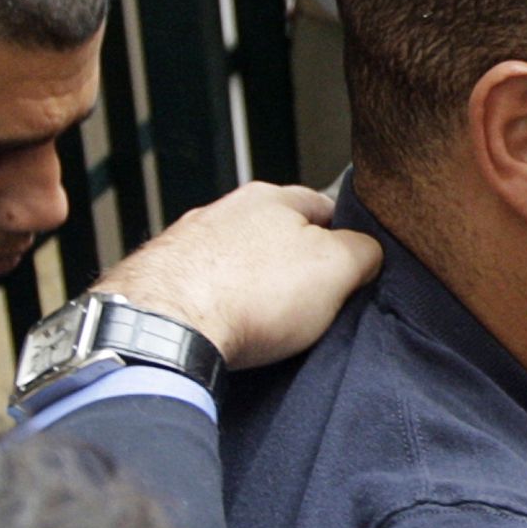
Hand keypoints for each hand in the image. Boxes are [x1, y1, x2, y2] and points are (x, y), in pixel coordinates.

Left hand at [92, 183, 381, 368]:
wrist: (166, 328)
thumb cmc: (249, 294)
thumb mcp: (336, 268)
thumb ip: (363, 251)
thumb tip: (368, 253)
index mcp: (271, 197)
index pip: (323, 207)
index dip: (343, 238)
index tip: (349, 268)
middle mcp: (224, 210)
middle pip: (275, 235)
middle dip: (292, 265)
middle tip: (310, 302)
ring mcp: (186, 243)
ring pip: (235, 262)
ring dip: (249, 286)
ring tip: (264, 324)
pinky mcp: (158, 279)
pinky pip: (202, 290)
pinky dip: (216, 307)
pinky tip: (226, 330)